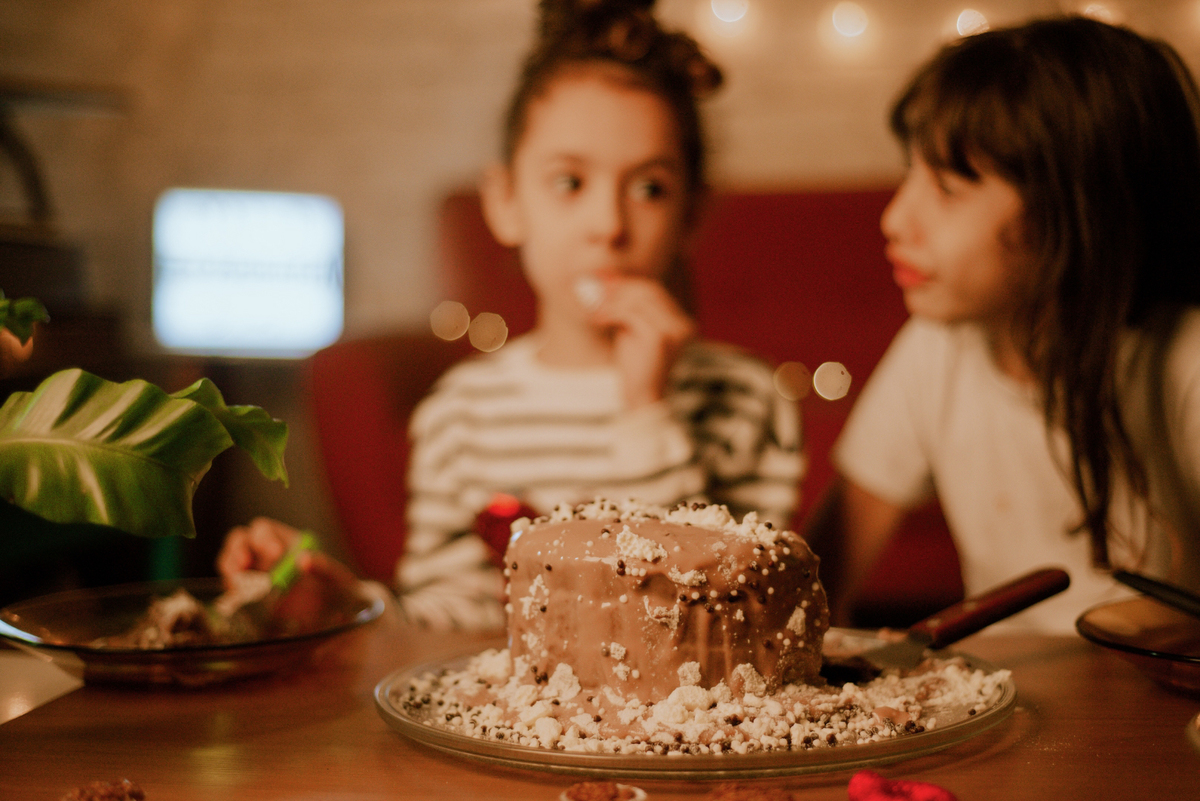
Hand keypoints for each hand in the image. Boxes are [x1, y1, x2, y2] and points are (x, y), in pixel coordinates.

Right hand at [217, 517, 359, 627]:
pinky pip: (233, 588)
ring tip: (237, 581)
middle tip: (244, 564)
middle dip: (239, 550)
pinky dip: (233, 590)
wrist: (332, 617)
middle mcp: (263, 554)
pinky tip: (240, 596)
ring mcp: (253, 574)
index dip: (264, 539)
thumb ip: (323, 568)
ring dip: (230, 568)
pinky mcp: (249, 596)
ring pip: (230, 562)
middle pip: (239, 541)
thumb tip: (305, 560)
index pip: (264, 529)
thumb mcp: (336, 578)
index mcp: (284, 541)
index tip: (275, 554)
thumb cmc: (335, 589)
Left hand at [588, 275, 694, 408]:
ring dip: (612, 301)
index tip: (604, 280)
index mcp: (681, 322)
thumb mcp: (631, 331)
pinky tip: (598, 319)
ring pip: (638, 299)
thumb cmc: (635, 366)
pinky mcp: (659, 338)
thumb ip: (626, 307)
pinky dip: (611, 312)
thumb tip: (607, 280)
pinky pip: (630, 314)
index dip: (628, 283)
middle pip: (648, 290)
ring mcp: (674, 331)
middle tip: (596, 290)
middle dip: (619, 288)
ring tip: (595, 309)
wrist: (641, 397)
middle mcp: (683, 325)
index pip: (654, 291)